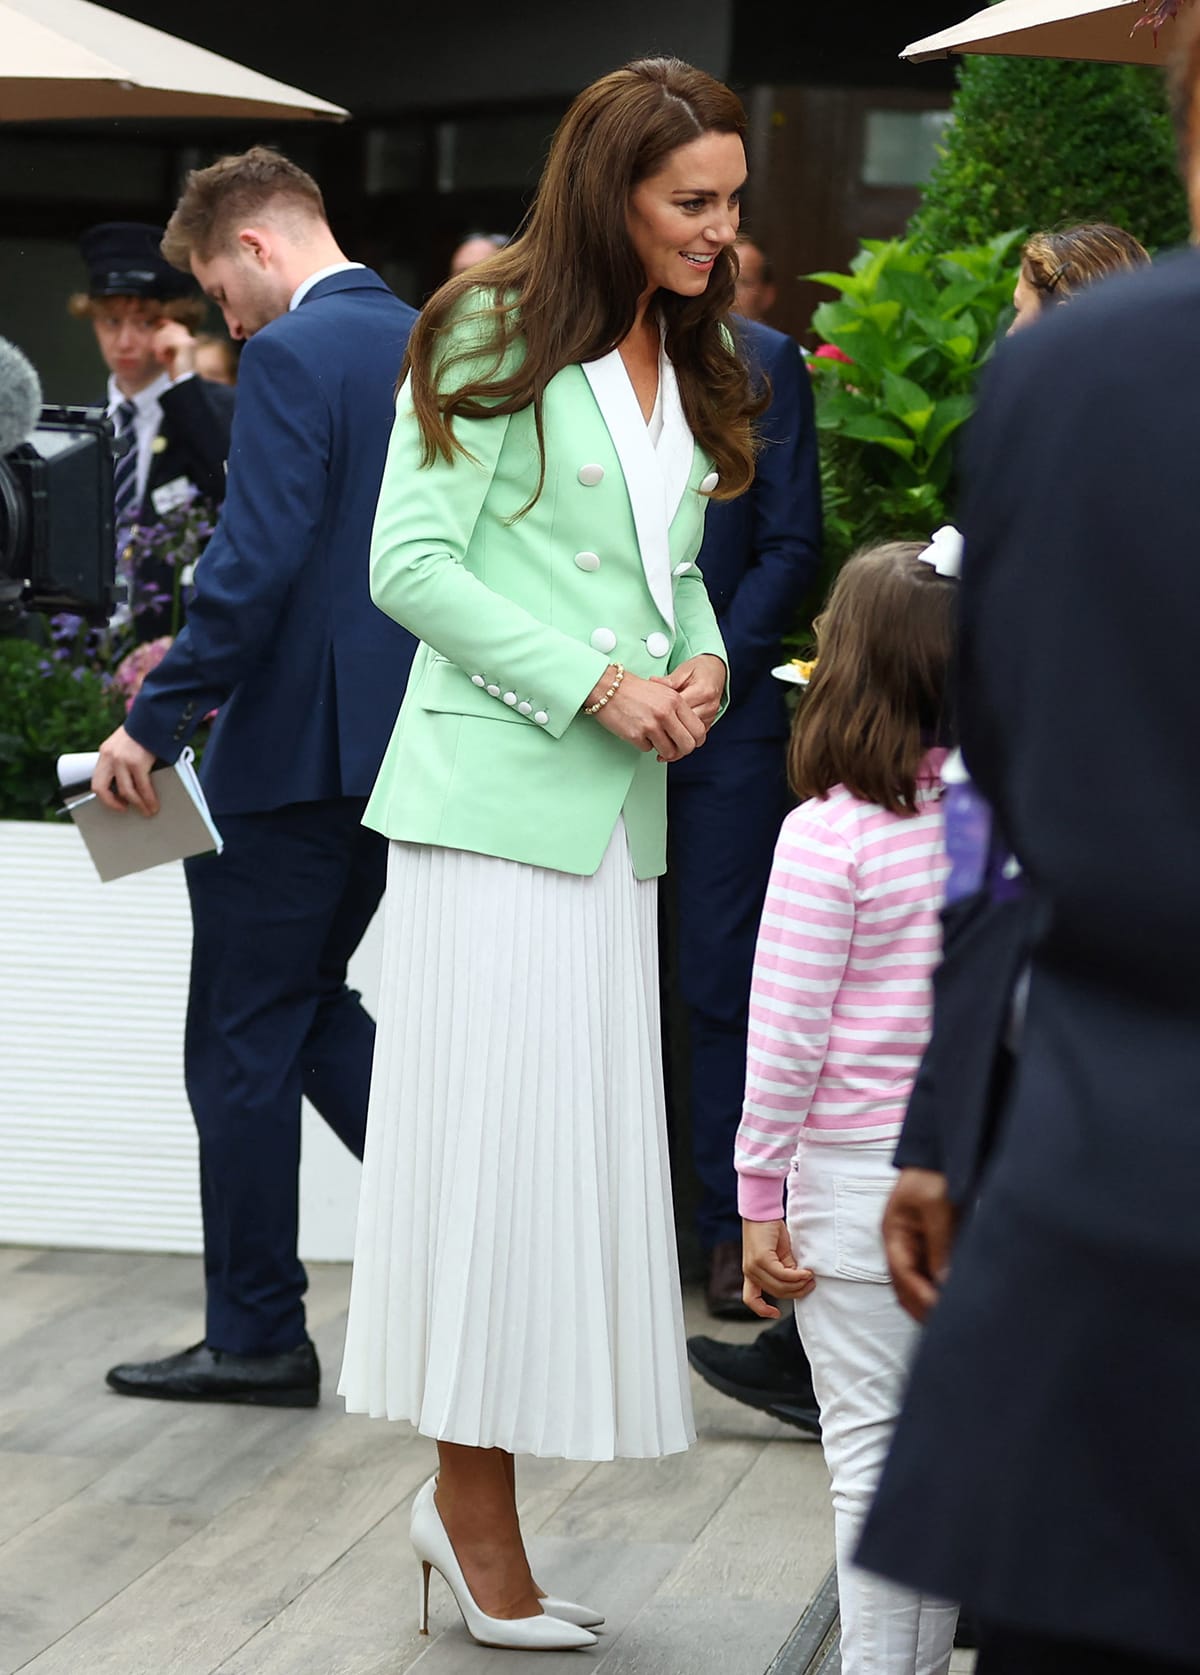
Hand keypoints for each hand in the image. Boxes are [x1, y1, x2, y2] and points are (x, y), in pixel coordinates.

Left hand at [92, 726, 158, 815]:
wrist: (155, 716)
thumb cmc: (145, 731)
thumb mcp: (127, 745)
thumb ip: (124, 761)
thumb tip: (132, 782)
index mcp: (105, 752)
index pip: (97, 781)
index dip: (104, 797)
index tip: (115, 803)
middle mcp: (110, 757)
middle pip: (102, 788)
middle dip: (113, 804)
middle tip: (125, 809)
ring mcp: (122, 760)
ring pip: (125, 792)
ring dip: (138, 805)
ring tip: (147, 810)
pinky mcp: (137, 762)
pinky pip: (142, 788)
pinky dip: (149, 800)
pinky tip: (154, 804)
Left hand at [153, 319, 197, 380]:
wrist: (184, 383)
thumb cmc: (176, 371)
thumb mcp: (170, 354)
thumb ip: (167, 343)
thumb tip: (159, 328)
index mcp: (189, 341)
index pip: (175, 326)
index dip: (166, 324)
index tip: (157, 325)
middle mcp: (190, 340)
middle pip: (170, 327)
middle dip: (159, 335)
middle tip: (154, 349)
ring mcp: (189, 342)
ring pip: (167, 333)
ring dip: (158, 343)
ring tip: (158, 356)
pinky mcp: (185, 345)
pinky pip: (168, 340)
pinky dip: (161, 349)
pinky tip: (161, 359)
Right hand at [588, 667, 706, 761]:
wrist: (607, 687)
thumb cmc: (633, 690)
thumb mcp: (664, 692)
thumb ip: (678, 711)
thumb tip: (688, 732)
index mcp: (676, 701)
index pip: (698, 729)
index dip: (696, 741)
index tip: (689, 742)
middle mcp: (665, 713)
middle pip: (687, 745)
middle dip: (682, 751)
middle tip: (674, 749)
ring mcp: (651, 725)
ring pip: (669, 752)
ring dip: (663, 750)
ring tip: (655, 740)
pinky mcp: (635, 735)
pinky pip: (648, 749)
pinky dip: (644, 744)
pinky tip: (639, 732)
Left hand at [651, 653, 725, 728]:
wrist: (717, 672)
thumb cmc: (700, 670)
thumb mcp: (684, 670)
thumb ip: (670, 679)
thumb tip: (653, 681)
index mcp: (703, 691)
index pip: (679, 706)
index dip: (664, 708)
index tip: (652, 708)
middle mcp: (709, 706)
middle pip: (684, 721)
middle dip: (668, 720)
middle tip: (654, 717)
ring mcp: (711, 716)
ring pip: (688, 729)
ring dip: (675, 727)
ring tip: (662, 722)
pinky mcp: (710, 722)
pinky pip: (693, 732)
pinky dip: (682, 729)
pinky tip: (673, 725)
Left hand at [741, 1218, 814, 1319]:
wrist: (763, 1211)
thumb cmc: (770, 1229)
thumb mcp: (779, 1254)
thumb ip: (785, 1269)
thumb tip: (799, 1282)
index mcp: (751, 1273)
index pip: (750, 1298)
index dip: (761, 1310)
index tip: (775, 1313)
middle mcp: (750, 1272)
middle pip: (777, 1292)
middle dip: (796, 1292)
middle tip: (811, 1284)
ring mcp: (754, 1266)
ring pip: (780, 1286)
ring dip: (799, 1285)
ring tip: (811, 1278)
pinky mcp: (761, 1259)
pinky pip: (782, 1274)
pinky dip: (796, 1276)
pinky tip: (806, 1273)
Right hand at [882, 1168, 958, 1323]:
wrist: (942, 1153)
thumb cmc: (933, 1173)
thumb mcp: (937, 1205)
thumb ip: (939, 1243)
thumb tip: (944, 1282)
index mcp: (894, 1234)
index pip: (902, 1276)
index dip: (920, 1297)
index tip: (942, 1311)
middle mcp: (902, 1245)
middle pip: (906, 1288)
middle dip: (923, 1308)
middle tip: (949, 1325)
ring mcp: (915, 1247)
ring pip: (918, 1285)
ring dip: (931, 1303)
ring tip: (954, 1318)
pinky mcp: (932, 1247)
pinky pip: (932, 1276)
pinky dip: (940, 1291)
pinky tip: (956, 1300)